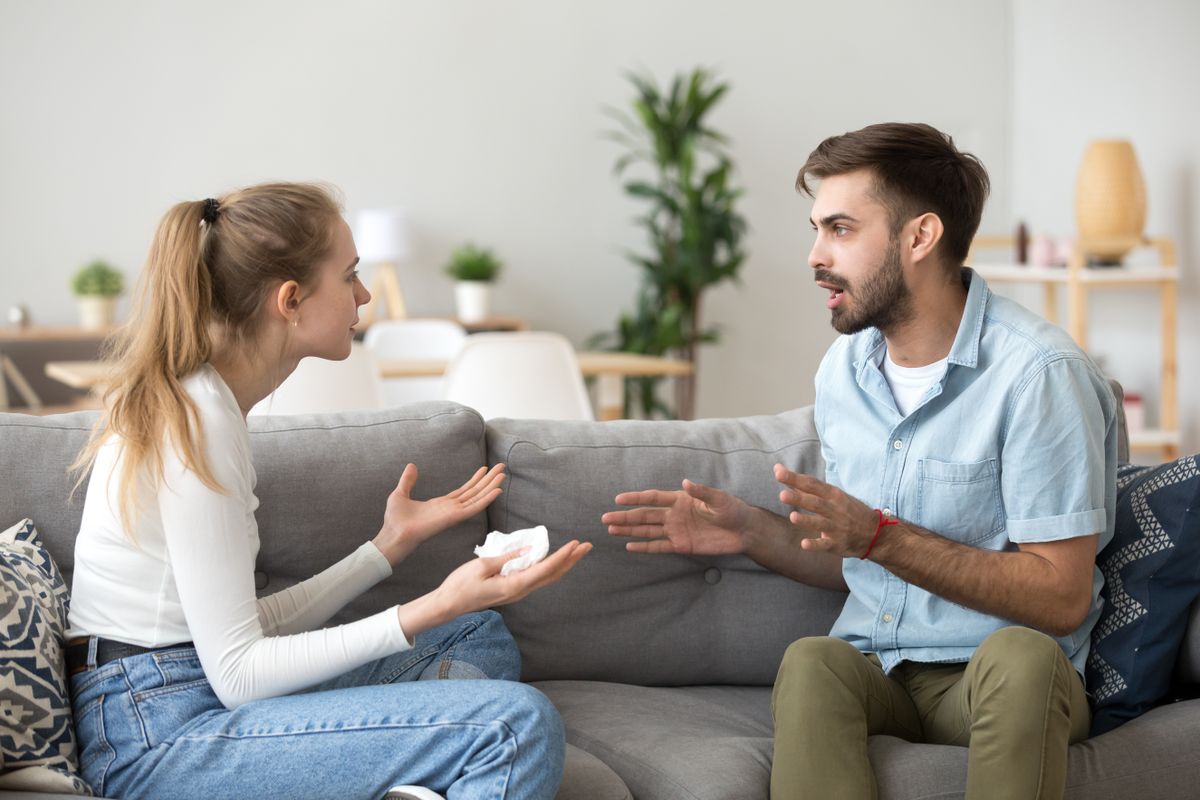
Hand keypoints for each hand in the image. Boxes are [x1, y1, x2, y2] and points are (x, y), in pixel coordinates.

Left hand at [374, 463, 505, 565]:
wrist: (394, 534)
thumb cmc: (395, 521)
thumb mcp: (400, 494)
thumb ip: (408, 481)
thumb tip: (412, 466)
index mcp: (441, 504)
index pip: (463, 491)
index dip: (474, 480)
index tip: (484, 469)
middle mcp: (451, 509)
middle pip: (474, 492)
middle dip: (488, 480)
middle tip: (501, 468)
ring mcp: (454, 513)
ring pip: (478, 497)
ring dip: (491, 486)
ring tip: (503, 475)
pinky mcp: (454, 517)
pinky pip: (474, 507)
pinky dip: (486, 499)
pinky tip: (497, 491)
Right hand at [430, 541, 592, 619]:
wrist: (449, 604)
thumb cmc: (461, 584)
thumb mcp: (483, 565)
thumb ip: (508, 558)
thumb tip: (529, 550)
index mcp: (514, 585)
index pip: (545, 569)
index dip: (562, 556)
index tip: (576, 543)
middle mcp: (520, 591)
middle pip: (553, 575)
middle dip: (571, 560)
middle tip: (587, 546)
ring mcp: (517, 592)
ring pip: (547, 578)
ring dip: (563, 564)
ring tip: (577, 551)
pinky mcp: (513, 590)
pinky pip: (537, 578)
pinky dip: (550, 567)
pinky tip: (554, 559)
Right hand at [603, 479, 750, 554]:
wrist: (744, 531)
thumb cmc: (733, 510)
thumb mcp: (719, 499)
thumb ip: (701, 492)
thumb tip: (685, 483)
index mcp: (680, 500)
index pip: (653, 498)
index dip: (636, 498)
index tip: (618, 499)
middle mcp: (674, 514)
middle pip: (644, 515)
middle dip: (625, 517)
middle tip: (605, 519)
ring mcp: (676, 530)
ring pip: (647, 530)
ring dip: (629, 531)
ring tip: (611, 530)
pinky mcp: (682, 545)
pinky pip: (659, 546)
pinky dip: (644, 547)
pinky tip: (629, 546)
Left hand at [774, 464, 877, 558]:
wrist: (875, 533)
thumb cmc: (848, 510)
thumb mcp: (833, 495)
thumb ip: (805, 487)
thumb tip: (779, 471)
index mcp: (833, 495)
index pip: (812, 484)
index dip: (795, 478)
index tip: (778, 472)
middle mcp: (835, 509)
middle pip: (815, 502)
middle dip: (799, 499)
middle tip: (782, 495)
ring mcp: (837, 527)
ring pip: (820, 523)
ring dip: (806, 521)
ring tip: (792, 517)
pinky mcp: (837, 544)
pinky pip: (825, 544)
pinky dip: (815, 544)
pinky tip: (804, 544)